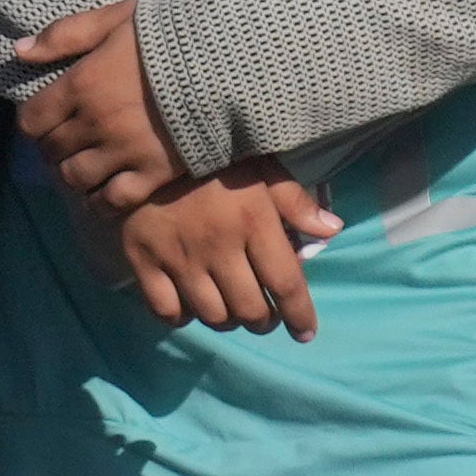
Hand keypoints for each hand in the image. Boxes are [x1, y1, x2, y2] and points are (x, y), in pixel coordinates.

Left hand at [11, 2, 179, 214]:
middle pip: (51, 150)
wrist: (237, 62)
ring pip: (74, 178)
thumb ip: (67, 34)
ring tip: (86, 162)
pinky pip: (110, 201)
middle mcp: (97, 123)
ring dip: (73, 173)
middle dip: (54, 145)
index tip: (49, 116)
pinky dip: (100, 200)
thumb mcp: (119, 19)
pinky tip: (104, 189)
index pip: (31, 121)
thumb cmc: (177, 34)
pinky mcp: (154, 174)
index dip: (35, 121)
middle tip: (70, 139)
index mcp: (83, 84)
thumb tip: (19, 51)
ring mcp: (125, 152)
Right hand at [113, 169, 337, 334]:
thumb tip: (332, 230)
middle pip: (249, 309)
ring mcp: (178, 258)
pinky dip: (182, 317)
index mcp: (253, 222)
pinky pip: (166, 309)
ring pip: (211, 314)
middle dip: (263, 321)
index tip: (306, 333)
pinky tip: (190, 306)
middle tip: (264, 316)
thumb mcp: (261, 167)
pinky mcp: (143, 262)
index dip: (300, 315)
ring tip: (231, 312)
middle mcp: (219, 247)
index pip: (286, 284)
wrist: (146, 142)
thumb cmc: (212, 157)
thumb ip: (295, 201)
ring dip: (228, 321)